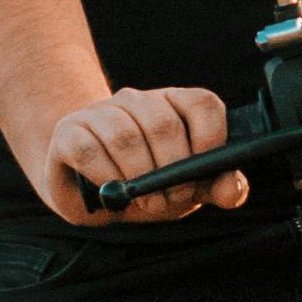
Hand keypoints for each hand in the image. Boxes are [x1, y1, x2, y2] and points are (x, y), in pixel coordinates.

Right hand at [37, 86, 247, 221]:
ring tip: (145, 201)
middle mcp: (139, 100)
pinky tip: (112, 192)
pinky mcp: (70, 131)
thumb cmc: (145, 182)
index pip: (202, 103)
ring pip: (125, 136)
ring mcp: (102, 112)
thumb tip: (232, 189)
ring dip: (139, 177)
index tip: (202, 173)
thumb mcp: (185, 188)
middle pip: (163, 123)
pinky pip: (89, 150)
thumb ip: (215, 187)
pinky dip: (106, 177)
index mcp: (174, 104)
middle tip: (169, 201)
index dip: (210, 139)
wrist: (87, 187)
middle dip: (171, 171)